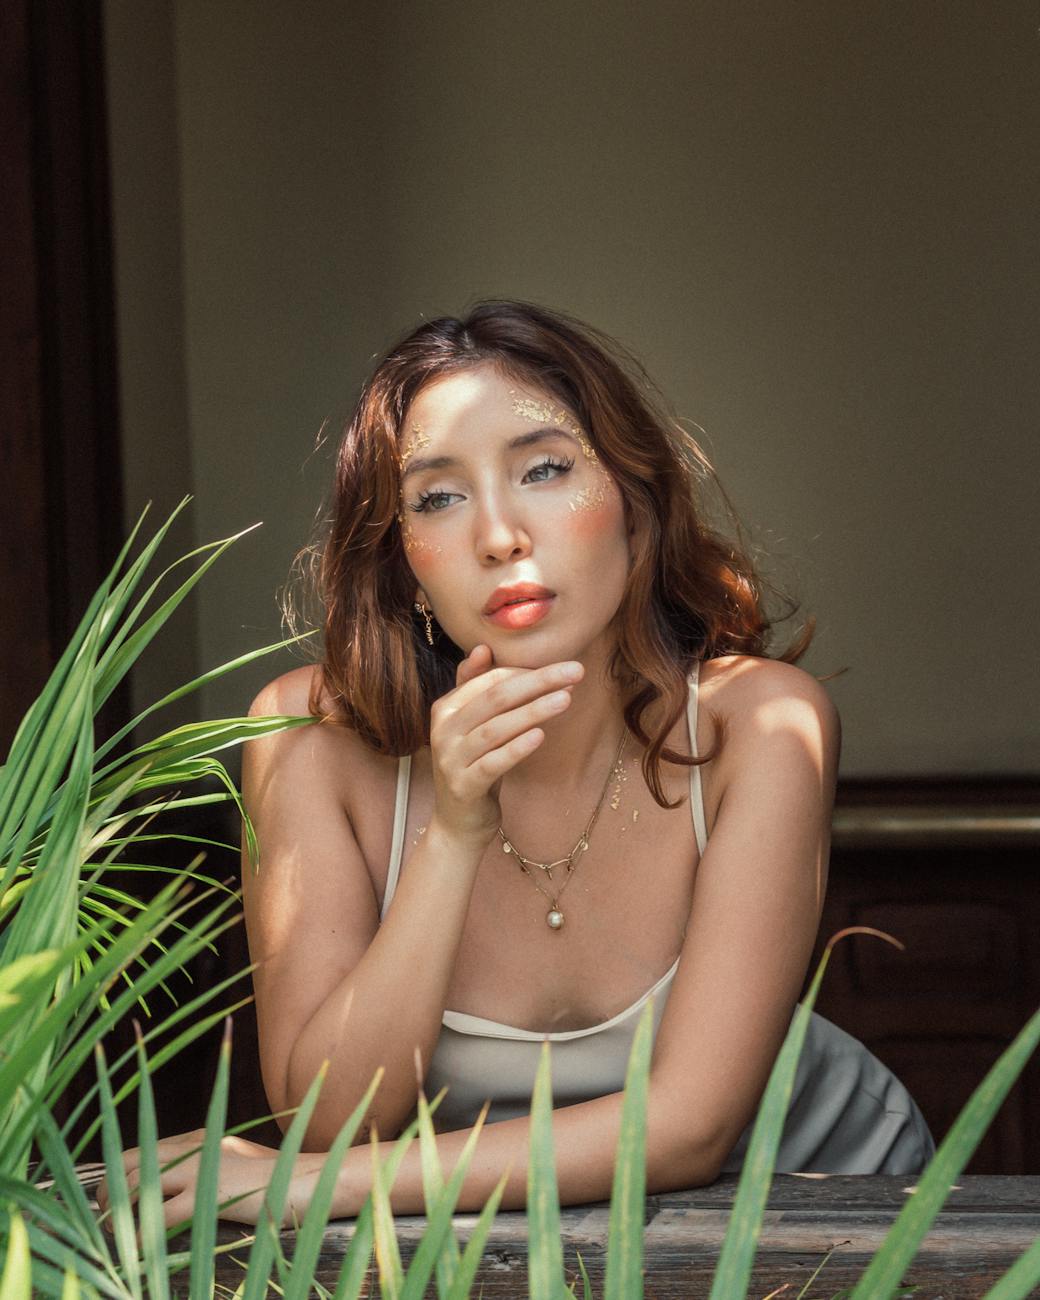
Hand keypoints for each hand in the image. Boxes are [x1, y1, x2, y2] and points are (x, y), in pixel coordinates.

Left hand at [95, 1128, 313, 1230]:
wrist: (313, 1178)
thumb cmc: (282, 1178)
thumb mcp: (241, 1163)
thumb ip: (211, 1166)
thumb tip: (183, 1189)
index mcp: (201, 1138)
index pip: (143, 1148)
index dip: (118, 1175)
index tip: (111, 1200)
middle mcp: (194, 1147)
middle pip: (128, 1161)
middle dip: (107, 1192)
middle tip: (105, 1221)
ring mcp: (200, 1170)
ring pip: (136, 1187)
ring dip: (118, 1217)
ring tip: (115, 1242)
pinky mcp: (209, 1196)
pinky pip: (157, 1219)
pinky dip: (140, 1238)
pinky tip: (138, 1254)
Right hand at [428, 644, 584, 841]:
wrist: (458, 823)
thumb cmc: (473, 766)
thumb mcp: (472, 726)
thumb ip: (475, 688)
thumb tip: (482, 648)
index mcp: (446, 708)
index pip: (490, 680)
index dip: (527, 672)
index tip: (564, 669)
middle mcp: (443, 730)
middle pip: (496, 698)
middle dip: (538, 682)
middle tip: (575, 672)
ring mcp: (451, 759)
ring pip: (496, 729)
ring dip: (534, 711)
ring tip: (566, 699)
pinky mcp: (464, 786)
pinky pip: (493, 763)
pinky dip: (517, 748)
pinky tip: (541, 736)